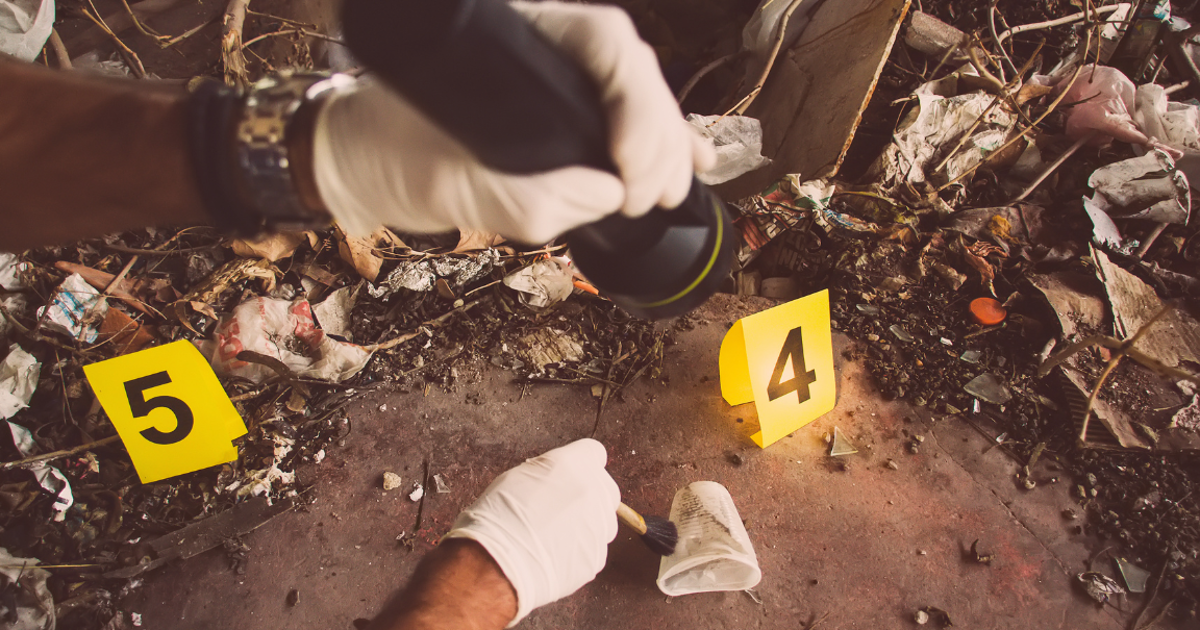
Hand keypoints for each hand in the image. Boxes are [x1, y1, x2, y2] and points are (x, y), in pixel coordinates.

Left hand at [311, 1, 714, 243]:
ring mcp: (555, 80)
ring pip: (637, 96)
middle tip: (645, 197)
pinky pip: (624, 120)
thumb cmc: (388, 153)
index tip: (626, 165)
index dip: (636, 101)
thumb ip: (528, 197)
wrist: (360, 160)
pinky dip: (659, 144)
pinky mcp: (560, 115)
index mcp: (514, 39)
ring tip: (665, 193)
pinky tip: (692, 164)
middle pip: (632, 70)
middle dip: (657, 136)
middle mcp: (542, 49)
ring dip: (665, 147)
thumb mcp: (449, 184)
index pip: (603, 41)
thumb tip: (606, 194)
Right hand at [443, 439, 619, 625]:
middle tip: (559, 507)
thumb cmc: (499, 517)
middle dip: (587, 495)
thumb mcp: (518, 476)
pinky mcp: (597, 557)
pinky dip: (578, 551)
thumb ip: (550, 473)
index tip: (568, 475)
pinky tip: (553, 555)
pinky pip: (592, 549)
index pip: (594, 453)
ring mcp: (600, 527)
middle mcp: (595, 492)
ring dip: (584, 524)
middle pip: (604, 488)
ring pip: (601, 521)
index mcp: (576, 464)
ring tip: (552, 536)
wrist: (497, 563)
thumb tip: (556, 478)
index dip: (579, 465)